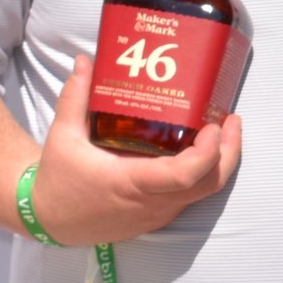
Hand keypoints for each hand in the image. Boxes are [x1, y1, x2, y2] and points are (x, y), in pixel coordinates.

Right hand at [26, 57, 242, 244]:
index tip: (213, 126)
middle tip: (231, 119)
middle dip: (229, 152)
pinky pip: (191, 196)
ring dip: (219, 162)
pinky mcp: (158, 216)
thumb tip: (86, 61)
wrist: (51, 221)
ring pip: (204, 192)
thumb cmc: (59, 180)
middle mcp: (151, 203)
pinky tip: (201, 148)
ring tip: (221, 128)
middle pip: (209, 185)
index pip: (184, 176)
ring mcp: (158, 213)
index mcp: (130, 183)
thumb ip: (75, 97)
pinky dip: (204, 173)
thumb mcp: (63, 137)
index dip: (207, 153)